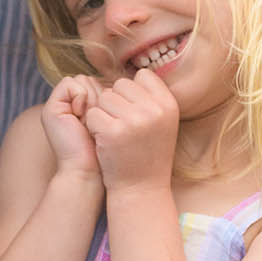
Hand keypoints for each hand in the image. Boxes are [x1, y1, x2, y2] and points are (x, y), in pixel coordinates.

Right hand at [41, 75, 101, 176]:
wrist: (86, 169)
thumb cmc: (103, 150)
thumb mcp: (109, 121)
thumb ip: (107, 101)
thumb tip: (120, 83)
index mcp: (80, 107)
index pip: (95, 83)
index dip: (105, 97)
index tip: (106, 119)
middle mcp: (66, 104)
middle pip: (88, 79)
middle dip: (98, 97)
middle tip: (96, 120)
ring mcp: (56, 105)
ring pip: (81, 80)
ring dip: (91, 98)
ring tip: (88, 120)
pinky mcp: (50, 108)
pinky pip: (70, 84)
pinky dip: (80, 97)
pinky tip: (80, 116)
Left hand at [85, 70, 178, 190]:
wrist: (141, 188)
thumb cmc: (147, 152)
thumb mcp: (162, 122)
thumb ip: (151, 97)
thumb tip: (135, 72)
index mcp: (169, 104)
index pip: (143, 76)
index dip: (132, 92)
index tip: (135, 113)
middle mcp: (154, 110)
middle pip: (120, 85)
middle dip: (116, 102)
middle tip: (124, 127)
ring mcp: (134, 120)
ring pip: (104, 97)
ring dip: (103, 114)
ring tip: (115, 134)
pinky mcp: (113, 131)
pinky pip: (92, 113)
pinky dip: (93, 126)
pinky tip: (105, 141)